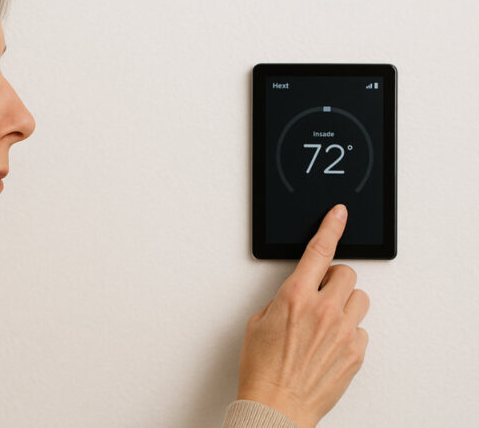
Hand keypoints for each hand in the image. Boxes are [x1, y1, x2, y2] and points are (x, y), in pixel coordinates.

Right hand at [237, 204, 369, 427]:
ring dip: (345, 304)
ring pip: (359, 299)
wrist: (276, 405)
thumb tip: (297, 296)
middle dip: (333, 279)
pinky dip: (348, 333)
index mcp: (295, 297)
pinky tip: (329, 346)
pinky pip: (361, 330)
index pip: (318, 251)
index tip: (339, 215)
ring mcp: (343, 332)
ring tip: (327, 322)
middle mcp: (323, 311)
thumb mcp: (258, 324)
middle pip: (346, 273)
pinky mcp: (355, 352)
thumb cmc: (262, 369)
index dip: (330, 227)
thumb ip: (282, 301)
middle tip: (321, 293)